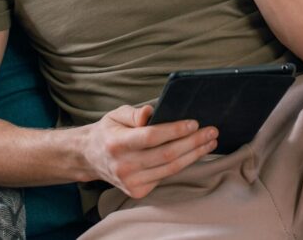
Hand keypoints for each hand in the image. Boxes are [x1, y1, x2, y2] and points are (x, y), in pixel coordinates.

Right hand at [81, 103, 217, 198]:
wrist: (90, 158)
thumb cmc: (109, 132)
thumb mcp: (116, 114)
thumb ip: (134, 112)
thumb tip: (152, 112)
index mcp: (117, 143)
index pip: (151, 137)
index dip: (175, 130)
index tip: (195, 123)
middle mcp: (123, 165)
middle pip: (166, 154)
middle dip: (193, 142)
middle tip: (212, 131)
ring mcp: (130, 182)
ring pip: (171, 168)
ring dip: (194, 154)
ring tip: (210, 142)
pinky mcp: (137, 191)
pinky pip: (166, 176)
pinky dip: (183, 164)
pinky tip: (195, 153)